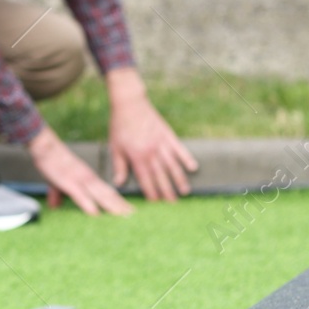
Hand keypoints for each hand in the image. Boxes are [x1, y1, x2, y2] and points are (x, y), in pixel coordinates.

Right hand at [28, 127, 133, 215]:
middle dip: (122, 207)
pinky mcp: (69, 183)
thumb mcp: (56, 181)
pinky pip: (81, 196)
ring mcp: (80, 181)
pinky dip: (89, 205)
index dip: (119, 201)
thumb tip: (55, 206)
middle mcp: (89, 179)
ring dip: (112, 207)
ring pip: (100, 196)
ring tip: (123, 217)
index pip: (107, 191)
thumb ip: (57, 194)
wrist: (46, 147)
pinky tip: (95, 215)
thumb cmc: (53, 162)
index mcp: (88, 178)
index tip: (129, 211)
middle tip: (134, 218)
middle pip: (109, 195)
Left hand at [106, 67, 198, 200]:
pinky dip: (186, 158)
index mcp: (137, 156)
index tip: (156, 204)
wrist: (129, 103)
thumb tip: (118, 184)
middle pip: (161, 176)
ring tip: (184, 192)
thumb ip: (119, 166)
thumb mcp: (115, 147)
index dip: (151, 193)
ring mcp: (161, 143)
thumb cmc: (119, 126)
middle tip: (173, 205)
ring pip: (172, 165)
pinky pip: (179, 149)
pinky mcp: (167, 134)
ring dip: (179, 179)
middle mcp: (151, 152)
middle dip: (167, 192)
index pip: (146, 179)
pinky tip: (193, 168)